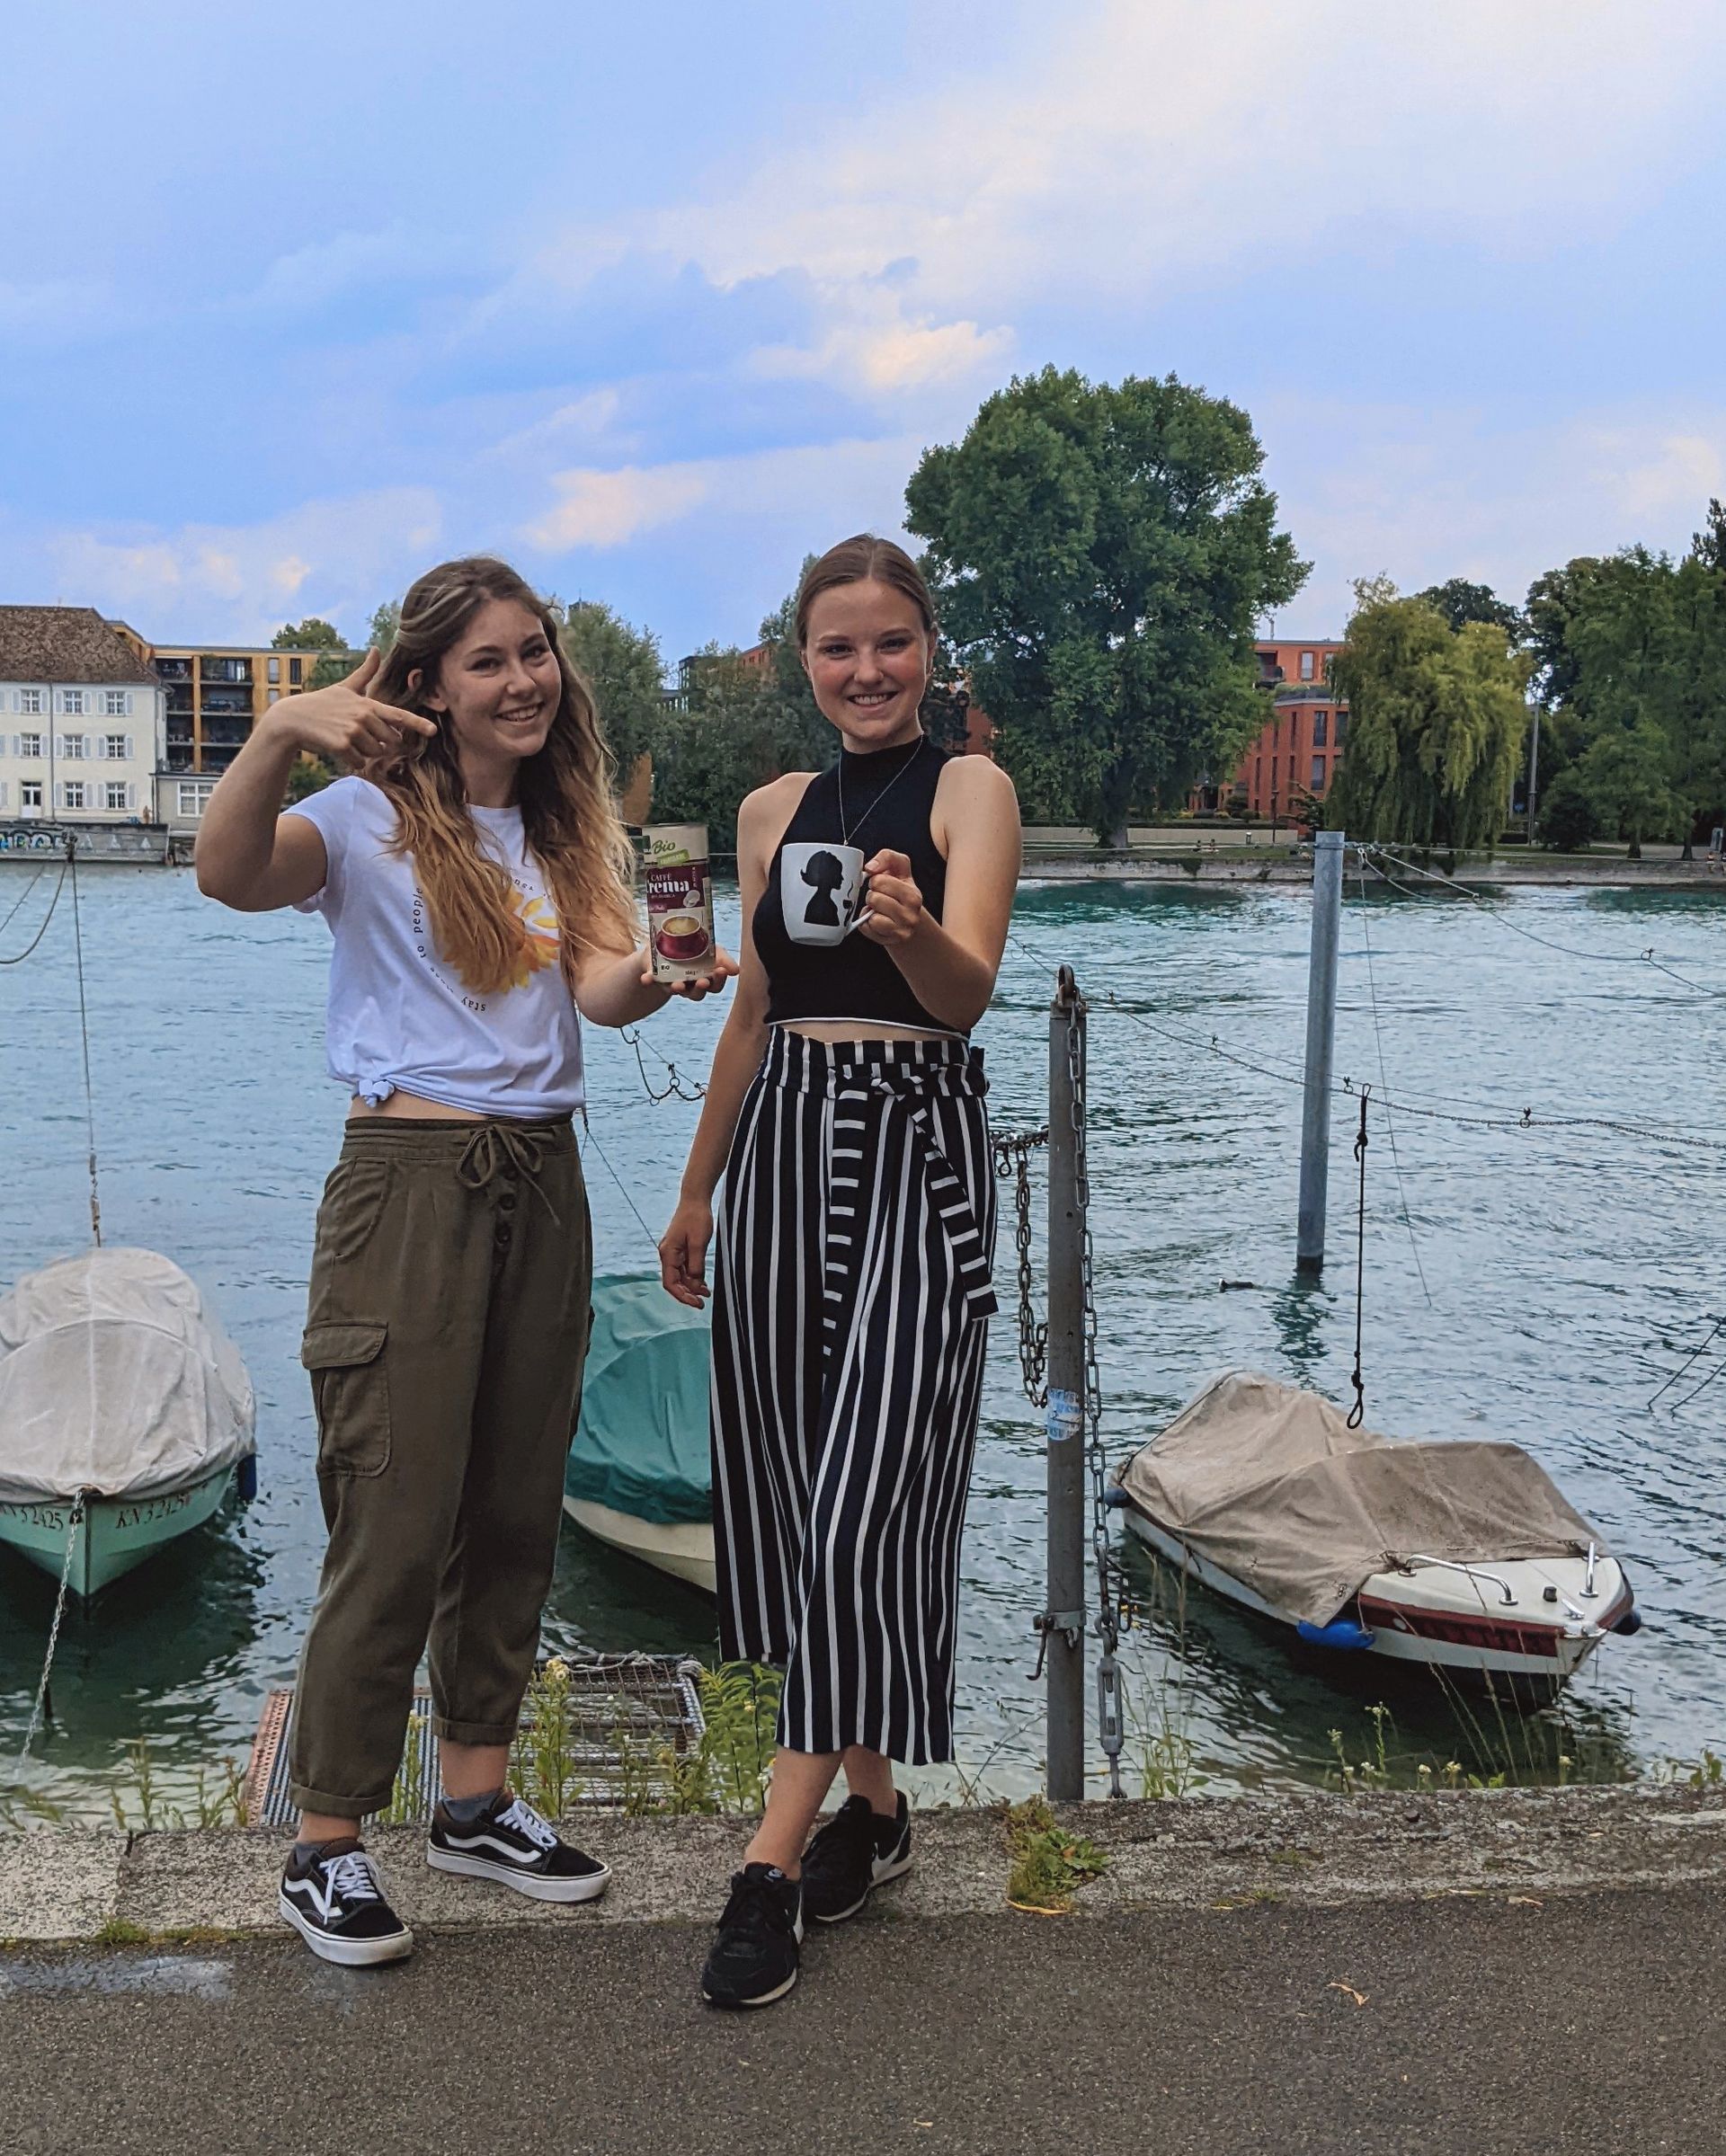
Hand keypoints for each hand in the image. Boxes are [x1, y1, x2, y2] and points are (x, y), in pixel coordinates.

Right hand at [264, 649, 436, 767]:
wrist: (293, 719)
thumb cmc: (322, 703)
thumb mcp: (346, 687)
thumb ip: (365, 673)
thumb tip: (376, 648)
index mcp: (368, 704)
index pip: (398, 715)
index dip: (417, 724)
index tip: (433, 731)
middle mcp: (363, 716)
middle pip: (389, 741)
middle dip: (378, 743)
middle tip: (356, 733)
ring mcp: (353, 731)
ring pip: (375, 754)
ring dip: (363, 752)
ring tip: (346, 739)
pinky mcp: (342, 746)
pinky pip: (358, 763)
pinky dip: (350, 761)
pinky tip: (337, 748)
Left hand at [638, 945, 739, 1000]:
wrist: (666, 945)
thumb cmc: (694, 947)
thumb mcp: (710, 948)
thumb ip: (722, 958)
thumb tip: (737, 971)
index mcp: (706, 977)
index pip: (716, 985)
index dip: (719, 980)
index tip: (721, 970)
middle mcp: (691, 985)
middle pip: (699, 993)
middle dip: (701, 988)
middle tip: (702, 982)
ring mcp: (674, 983)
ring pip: (679, 991)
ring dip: (679, 988)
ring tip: (678, 984)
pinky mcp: (657, 978)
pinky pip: (652, 982)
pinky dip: (649, 980)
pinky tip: (646, 978)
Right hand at [658, 1195, 713, 1308]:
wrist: (695, 1199)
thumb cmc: (696, 1217)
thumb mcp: (699, 1243)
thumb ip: (696, 1264)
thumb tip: (694, 1283)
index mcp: (668, 1253)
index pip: (670, 1283)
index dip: (682, 1296)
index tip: (696, 1303)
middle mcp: (667, 1255)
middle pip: (674, 1282)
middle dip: (687, 1293)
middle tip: (702, 1303)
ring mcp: (673, 1252)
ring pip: (680, 1276)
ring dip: (691, 1287)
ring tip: (706, 1294)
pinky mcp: (681, 1250)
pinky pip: (685, 1268)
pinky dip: (693, 1277)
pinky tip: (703, 1284)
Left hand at [858, 850, 923, 945]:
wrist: (910, 919)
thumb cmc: (900, 891)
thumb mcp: (899, 869)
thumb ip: (887, 858)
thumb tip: (870, 867)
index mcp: (912, 894)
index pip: (880, 881)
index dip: (875, 880)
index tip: (882, 885)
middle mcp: (910, 915)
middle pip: (874, 899)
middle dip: (872, 896)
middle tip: (880, 898)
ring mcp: (901, 931)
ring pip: (872, 917)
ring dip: (870, 911)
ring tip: (879, 910)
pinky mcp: (890, 941)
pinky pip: (867, 929)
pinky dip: (867, 924)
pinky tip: (877, 920)